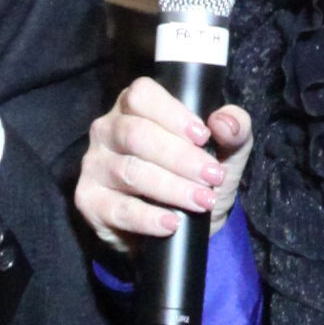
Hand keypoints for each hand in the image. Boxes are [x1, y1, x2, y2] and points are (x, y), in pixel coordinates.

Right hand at [75, 74, 248, 256]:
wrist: (175, 229)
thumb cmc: (194, 178)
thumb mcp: (225, 152)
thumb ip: (234, 130)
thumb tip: (223, 122)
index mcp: (134, 108)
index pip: (141, 95)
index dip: (172, 113)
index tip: (202, 136)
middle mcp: (107, 130)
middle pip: (137, 134)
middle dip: (180, 157)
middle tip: (213, 177)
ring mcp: (95, 166)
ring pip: (130, 171)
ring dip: (171, 188)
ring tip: (201, 201)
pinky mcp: (89, 201)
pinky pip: (118, 209)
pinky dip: (148, 218)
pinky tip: (172, 223)